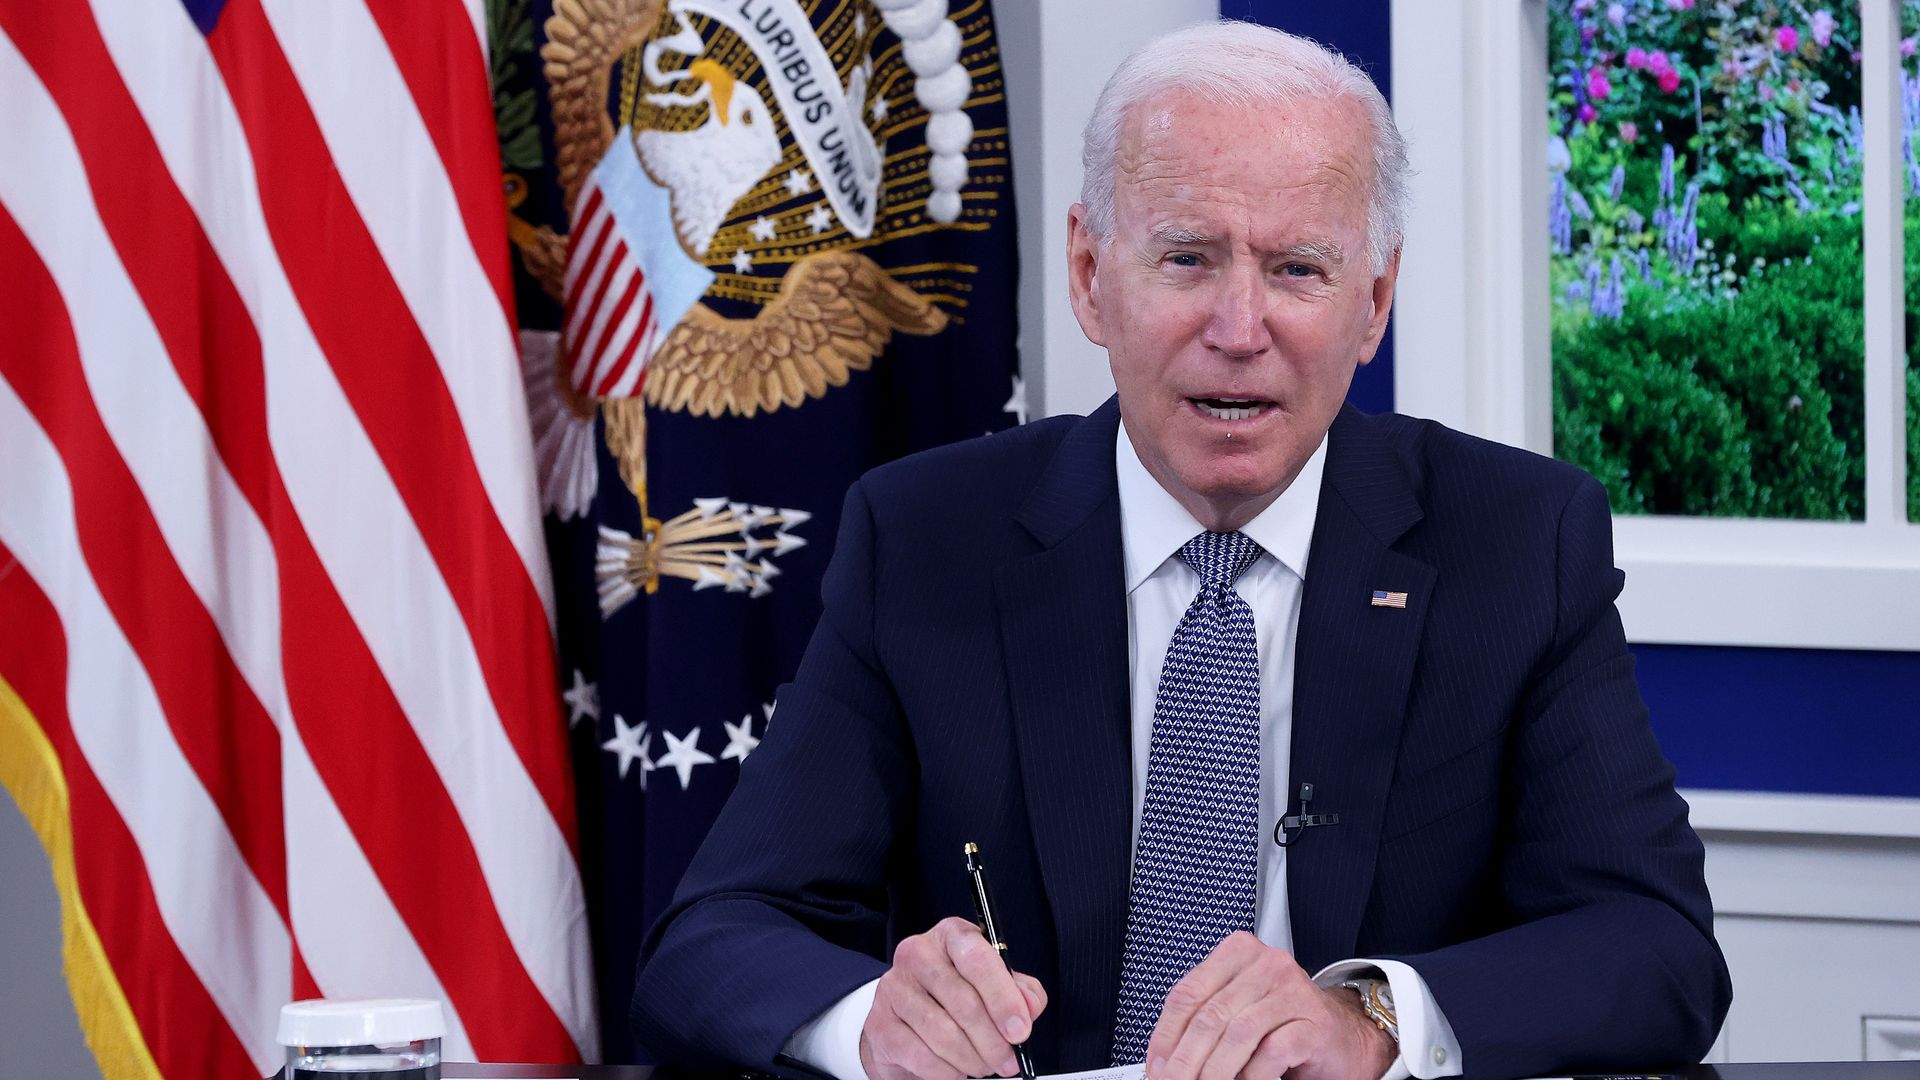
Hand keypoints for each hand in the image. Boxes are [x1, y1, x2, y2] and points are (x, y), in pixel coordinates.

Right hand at [860, 915, 1049, 1079]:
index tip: (1019, 1030)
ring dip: (972, 1059)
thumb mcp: (994, 985)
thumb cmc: (955, 997)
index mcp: (951, 936)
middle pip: (963, 1002)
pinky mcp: (880, 1023)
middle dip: (993, 1042)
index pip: (978, 959)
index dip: (1003, 999)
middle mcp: (918, 953)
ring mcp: (894, 987)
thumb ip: (1019, 992)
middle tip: (1007, 1061)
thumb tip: (1029, 1007)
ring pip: (943, 1033)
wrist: (906, 1018)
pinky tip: (955, 1069)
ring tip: (982, 1065)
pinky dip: (947, 1071)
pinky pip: (921, 1056)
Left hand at [1146, 932, 1396, 1079]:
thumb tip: (1164, 1058)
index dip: (1166, 1034)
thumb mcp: (1237, 1010)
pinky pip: (1272, 1051)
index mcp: (1238, 953)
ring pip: (1239, 1033)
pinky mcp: (1314, 1023)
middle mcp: (1267, 964)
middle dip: (1186, 1059)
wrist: (1341, 1037)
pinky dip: (1251, 1074)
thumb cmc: (1284, 1022)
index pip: (1188, 992)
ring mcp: (1294, 991)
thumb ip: (1203, 1021)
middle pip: (1210, 1015)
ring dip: (1214, 1070)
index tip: (1155, 1064)